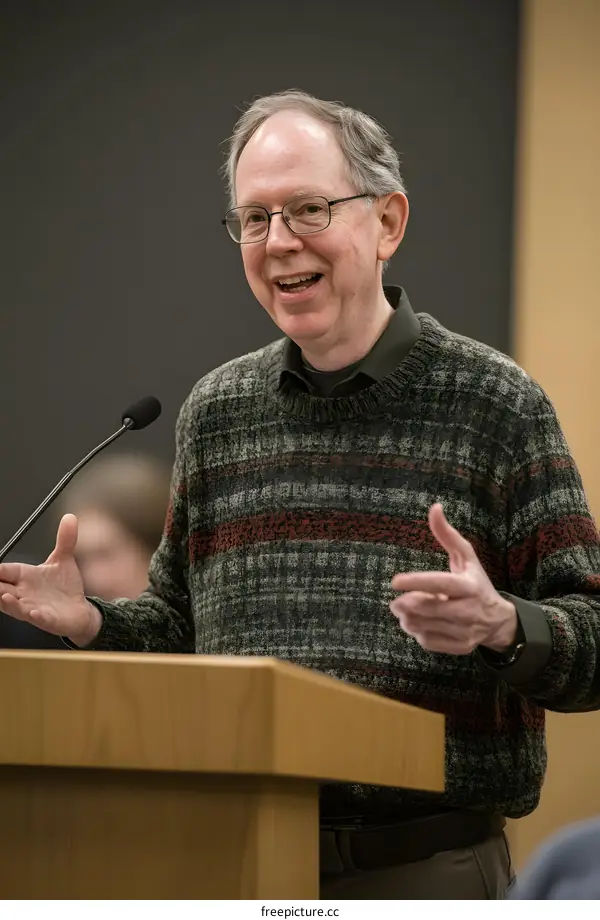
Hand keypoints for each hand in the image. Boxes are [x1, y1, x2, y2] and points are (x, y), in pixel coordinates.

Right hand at [0, 514, 101, 646]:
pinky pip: (38, 618)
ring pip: (14, 606)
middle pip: (1, 588)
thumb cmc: (65, 587)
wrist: (80, 610)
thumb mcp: (64, 560)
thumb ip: (65, 539)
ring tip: (3, 595)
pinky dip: (34, 615)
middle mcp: (24, 593)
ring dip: (8, 602)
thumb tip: (70, 517)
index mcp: (24, 577)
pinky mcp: (47, 619)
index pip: (3, 571)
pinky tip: (34, 613)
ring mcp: (33, 607)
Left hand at [389, 503, 516, 654]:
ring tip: (405, 611)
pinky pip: (428, 641)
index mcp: (469, 586)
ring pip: (424, 626)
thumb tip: (434, 507)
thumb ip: (447, 535)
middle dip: (405, 604)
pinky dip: (417, 632)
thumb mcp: (466, 558)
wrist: (499, 620)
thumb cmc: (477, 583)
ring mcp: (466, 631)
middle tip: (395, 601)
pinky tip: (419, 623)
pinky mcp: (460, 647)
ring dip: (407, 618)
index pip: (440, 583)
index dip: (416, 582)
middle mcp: (469, 610)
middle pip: (427, 608)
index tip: (395, 581)